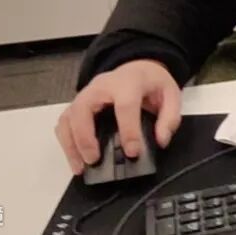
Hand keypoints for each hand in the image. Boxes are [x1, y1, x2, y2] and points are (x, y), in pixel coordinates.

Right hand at [55, 59, 180, 174]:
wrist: (137, 67)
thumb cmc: (151, 83)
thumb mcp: (170, 94)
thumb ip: (169, 117)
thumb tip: (161, 141)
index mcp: (128, 82)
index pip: (125, 105)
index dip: (128, 130)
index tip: (132, 152)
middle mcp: (102, 85)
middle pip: (83, 108)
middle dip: (85, 136)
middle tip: (94, 160)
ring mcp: (86, 94)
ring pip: (68, 117)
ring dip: (71, 144)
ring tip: (81, 167)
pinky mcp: (77, 104)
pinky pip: (64, 123)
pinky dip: (66, 142)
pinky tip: (75, 160)